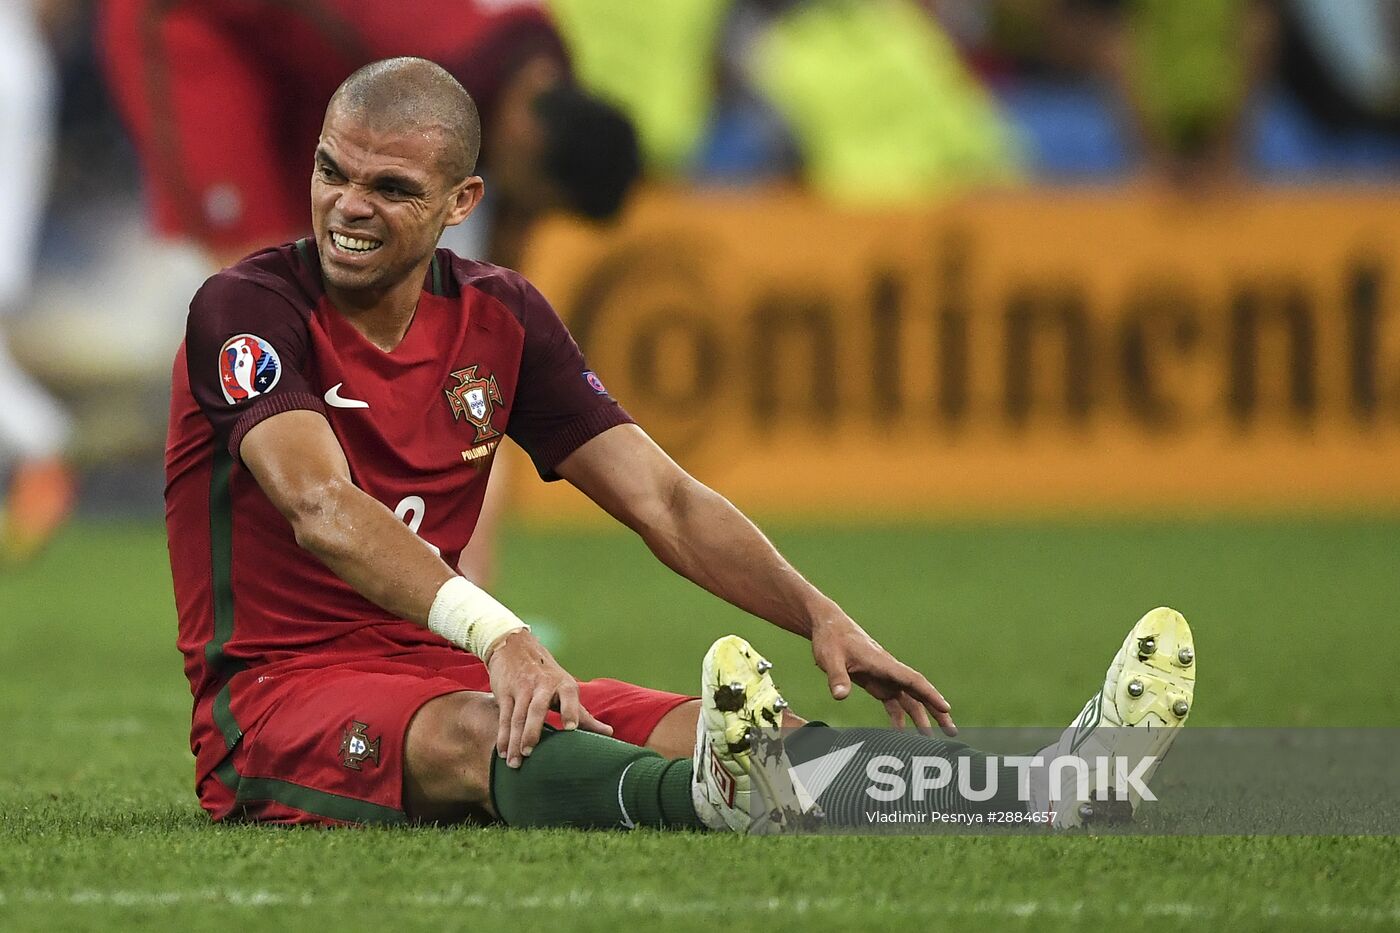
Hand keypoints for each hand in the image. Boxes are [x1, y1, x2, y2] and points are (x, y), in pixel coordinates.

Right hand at [485, 630, 612, 766]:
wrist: (515, 647)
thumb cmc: (548, 676)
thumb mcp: (567, 688)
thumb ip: (583, 714)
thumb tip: (609, 733)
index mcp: (563, 684)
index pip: (569, 697)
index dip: (570, 711)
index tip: (571, 728)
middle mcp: (542, 685)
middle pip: (537, 709)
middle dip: (533, 730)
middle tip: (529, 752)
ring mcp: (522, 688)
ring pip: (517, 717)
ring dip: (514, 741)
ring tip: (514, 763)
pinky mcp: (505, 691)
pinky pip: (504, 717)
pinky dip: (503, 736)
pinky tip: (502, 752)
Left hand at [810, 615, 956, 735]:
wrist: (828, 626)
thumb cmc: (831, 639)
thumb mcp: (830, 657)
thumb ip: (836, 677)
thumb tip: (840, 696)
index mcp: (883, 663)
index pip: (912, 680)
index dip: (930, 694)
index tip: (946, 708)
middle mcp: (889, 671)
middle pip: (918, 692)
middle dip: (936, 711)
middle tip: (951, 732)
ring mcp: (885, 677)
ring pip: (909, 699)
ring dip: (921, 718)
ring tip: (932, 739)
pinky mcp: (876, 683)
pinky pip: (893, 703)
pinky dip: (899, 718)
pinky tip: (901, 735)